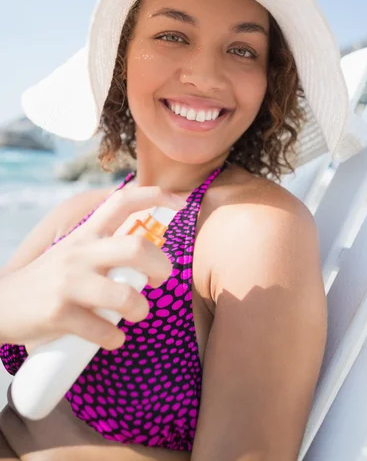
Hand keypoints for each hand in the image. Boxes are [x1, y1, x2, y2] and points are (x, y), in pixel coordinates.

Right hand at [0, 186, 184, 351]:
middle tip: (161, 279)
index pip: (121, 201)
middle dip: (161, 265)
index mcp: (85, 234)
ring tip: (136, 314)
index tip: (180, 203)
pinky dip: (115, 338)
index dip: (155, 196)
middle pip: (136, 247)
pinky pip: (102, 329)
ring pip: (124, 294)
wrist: (0, 304)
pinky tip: (113, 338)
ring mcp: (68, 283)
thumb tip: (148, 249)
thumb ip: (105, 247)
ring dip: (140, 309)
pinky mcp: (59, 314)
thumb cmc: (48, 280)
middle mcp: (79, 253)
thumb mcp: (74, 252)